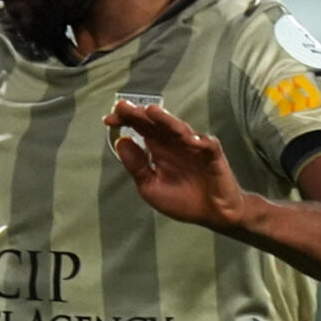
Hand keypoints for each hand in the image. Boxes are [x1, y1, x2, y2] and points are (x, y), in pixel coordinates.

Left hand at [105, 100, 245, 231]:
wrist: (213, 214)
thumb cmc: (182, 200)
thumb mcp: (150, 186)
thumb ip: (136, 166)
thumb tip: (120, 142)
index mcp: (159, 149)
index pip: (141, 129)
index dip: (125, 122)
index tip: (108, 119)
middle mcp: (174, 144)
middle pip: (156, 124)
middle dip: (139, 115)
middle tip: (122, 106)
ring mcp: (194, 147)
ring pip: (179, 129)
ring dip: (166, 120)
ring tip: (151, 111)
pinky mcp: (213, 156)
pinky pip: (207, 145)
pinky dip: (199, 141)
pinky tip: (189, 139)